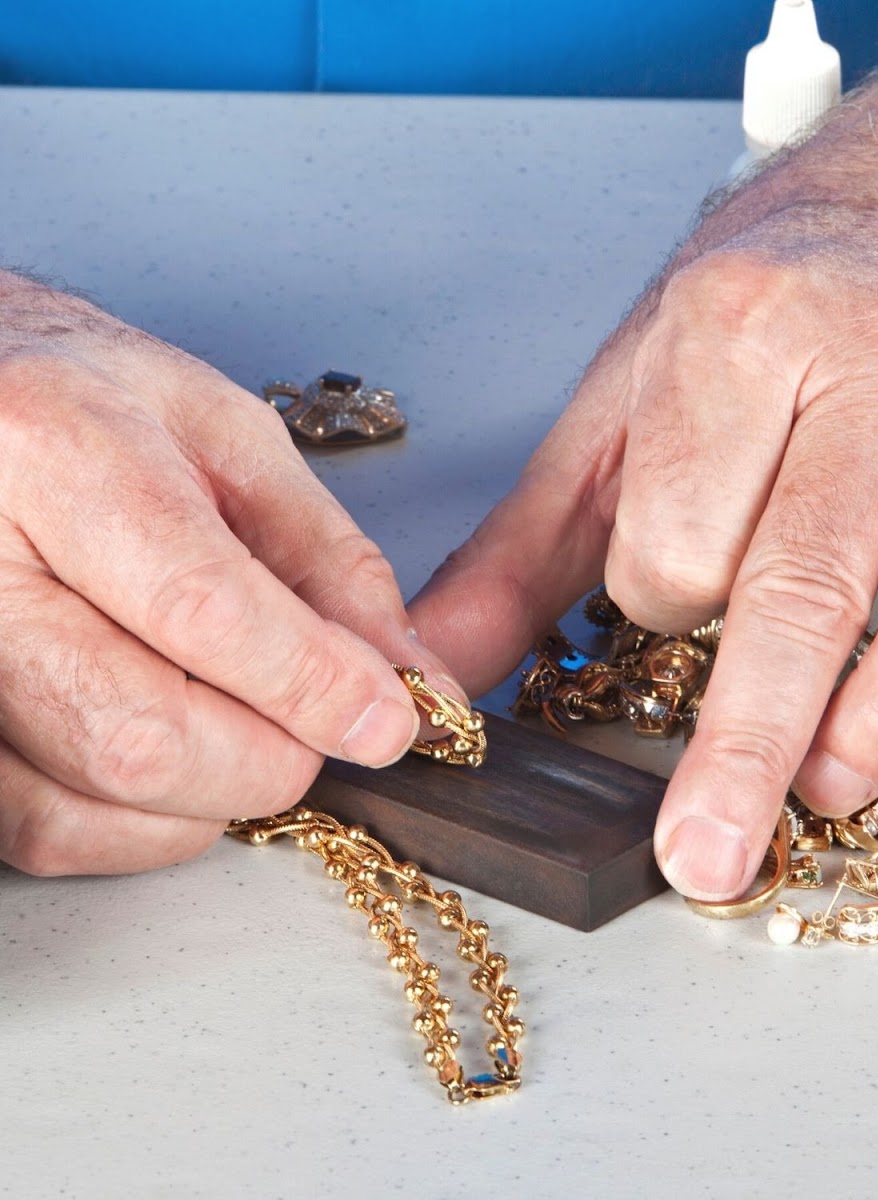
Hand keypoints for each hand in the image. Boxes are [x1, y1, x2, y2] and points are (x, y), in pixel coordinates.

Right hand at [0, 273, 456, 874]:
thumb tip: (411, 679)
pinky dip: (137, 824)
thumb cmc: (91, 407)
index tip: (389, 719)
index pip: (202, 609)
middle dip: (268, 759)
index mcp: (55, 450)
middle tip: (317, 726)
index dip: (313, 685)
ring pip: (84, 804)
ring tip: (240, 723)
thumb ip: (326, 559)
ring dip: (208, 798)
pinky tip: (175, 752)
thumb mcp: (231, 439)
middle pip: (138, 738)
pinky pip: (38, 829)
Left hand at [412, 3, 877, 898]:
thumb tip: (435, 671)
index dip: (663, 602)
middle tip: (711, 853)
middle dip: (750, 742)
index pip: (680, 540)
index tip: (677, 595)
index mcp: (741, 331)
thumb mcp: (632, 390)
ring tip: (838, 784)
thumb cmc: (785, 293)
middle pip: (810, 581)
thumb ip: (531, 542)